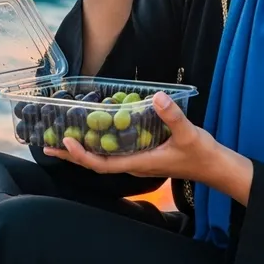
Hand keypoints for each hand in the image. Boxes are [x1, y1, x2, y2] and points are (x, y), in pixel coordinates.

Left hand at [42, 93, 253, 202]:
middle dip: (72, 154)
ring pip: (103, 157)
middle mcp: (133, 164)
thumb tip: (156, 97)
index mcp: (139, 163)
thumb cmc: (201, 153)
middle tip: (48, 144)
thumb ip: (172, 116)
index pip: (102, 164)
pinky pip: (114, 151)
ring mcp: (137, 160)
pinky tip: (95, 132)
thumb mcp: (188, 133)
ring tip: (63, 138)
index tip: (67, 143)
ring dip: (83, 149)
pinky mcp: (143, 154)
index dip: (82, 156)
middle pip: (95, 162)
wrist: (215, 166)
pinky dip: (99, 143)